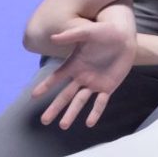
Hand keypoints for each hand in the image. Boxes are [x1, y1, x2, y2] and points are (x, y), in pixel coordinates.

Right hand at [30, 7, 137, 130]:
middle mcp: (81, 76)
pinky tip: (89, 123)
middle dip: (55, 108)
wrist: (124, 37)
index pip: (56, 78)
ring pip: (80, 102)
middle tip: (44, 121)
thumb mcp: (88, 31)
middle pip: (65, 95)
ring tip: (63, 125)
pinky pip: (100, 102)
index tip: (33, 96)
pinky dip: (95, 112)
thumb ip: (71, 35)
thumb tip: (53, 38)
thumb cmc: (105, 31)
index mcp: (74, 64)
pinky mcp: (108, 87)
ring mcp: (94, 83)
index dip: (45, 87)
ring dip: (71, 113)